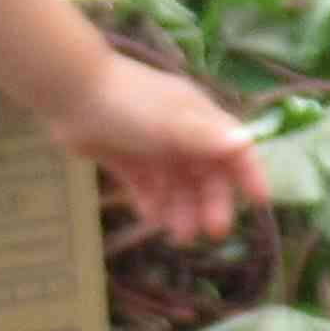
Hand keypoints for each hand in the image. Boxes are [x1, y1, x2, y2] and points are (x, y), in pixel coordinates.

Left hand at [53, 58, 262, 245]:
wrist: (71, 93)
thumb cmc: (128, 103)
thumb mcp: (171, 122)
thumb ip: (206, 136)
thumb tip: (247, 141)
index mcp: (200, 121)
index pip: (234, 151)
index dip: (249, 175)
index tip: (258, 203)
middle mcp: (182, 135)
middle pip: (206, 176)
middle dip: (211, 203)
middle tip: (210, 233)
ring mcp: (154, 148)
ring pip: (177, 186)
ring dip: (182, 210)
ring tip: (179, 236)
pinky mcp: (128, 160)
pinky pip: (147, 187)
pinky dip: (152, 204)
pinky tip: (152, 219)